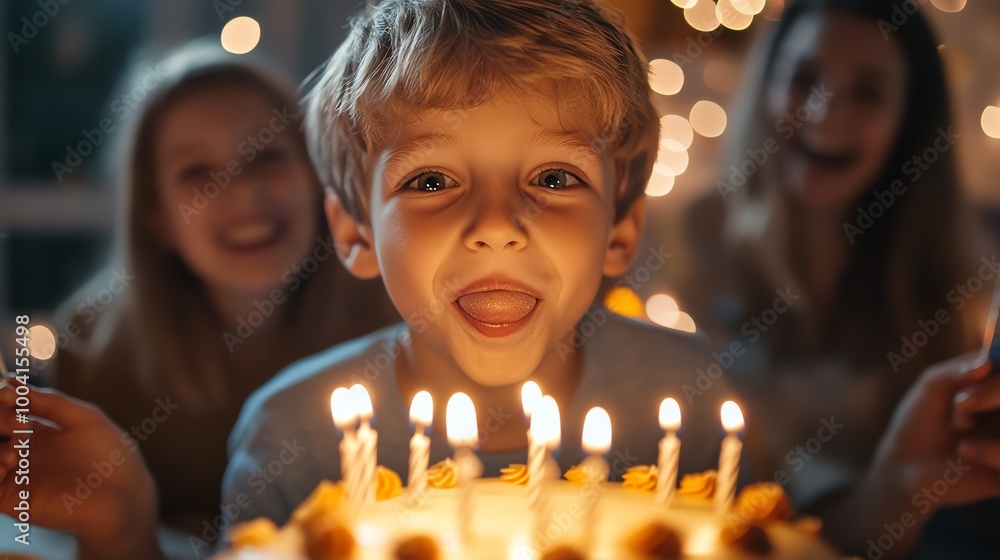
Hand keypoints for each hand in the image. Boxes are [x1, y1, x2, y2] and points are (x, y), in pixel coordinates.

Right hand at [0, 385, 162, 559]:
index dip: (2, 399)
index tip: (11, 395)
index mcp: (34, 432)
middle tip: (17, 419)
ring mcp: (14, 475)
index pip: (3, 411)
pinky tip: (10, 462)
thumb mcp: (84, 419)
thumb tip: (12, 382)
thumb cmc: (110, 455)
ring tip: (16, 446)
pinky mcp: (11, 500)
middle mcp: (19, 451)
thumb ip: (49, 402)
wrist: (123, 492)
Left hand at [873, 352, 999, 511]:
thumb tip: (986, 364)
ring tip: (958, 425)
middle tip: (960, 403)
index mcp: (998, 387)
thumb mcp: (932, 388)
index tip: (981, 370)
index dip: (998, 374)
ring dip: (993, 422)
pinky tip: (966, 451)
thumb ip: (956, 372)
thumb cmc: (921, 421)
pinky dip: (993, 452)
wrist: (908, 466)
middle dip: (993, 392)